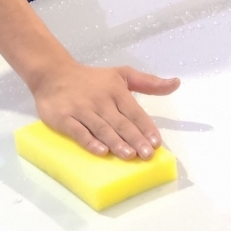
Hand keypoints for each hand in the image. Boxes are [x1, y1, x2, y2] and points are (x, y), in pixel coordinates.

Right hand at [32, 60, 179, 159]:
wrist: (54, 74)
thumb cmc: (92, 79)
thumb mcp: (121, 74)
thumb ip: (148, 82)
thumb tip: (176, 83)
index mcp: (116, 90)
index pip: (134, 111)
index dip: (145, 127)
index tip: (156, 143)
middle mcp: (101, 100)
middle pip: (120, 122)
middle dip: (135, 138)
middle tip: (147, 155)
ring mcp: (82, 109)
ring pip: (102, 128)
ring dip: (116, 142)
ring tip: (129, 155)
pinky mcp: (65, 118)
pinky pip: (79, 132)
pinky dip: (90, 142)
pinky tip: (101, 151)